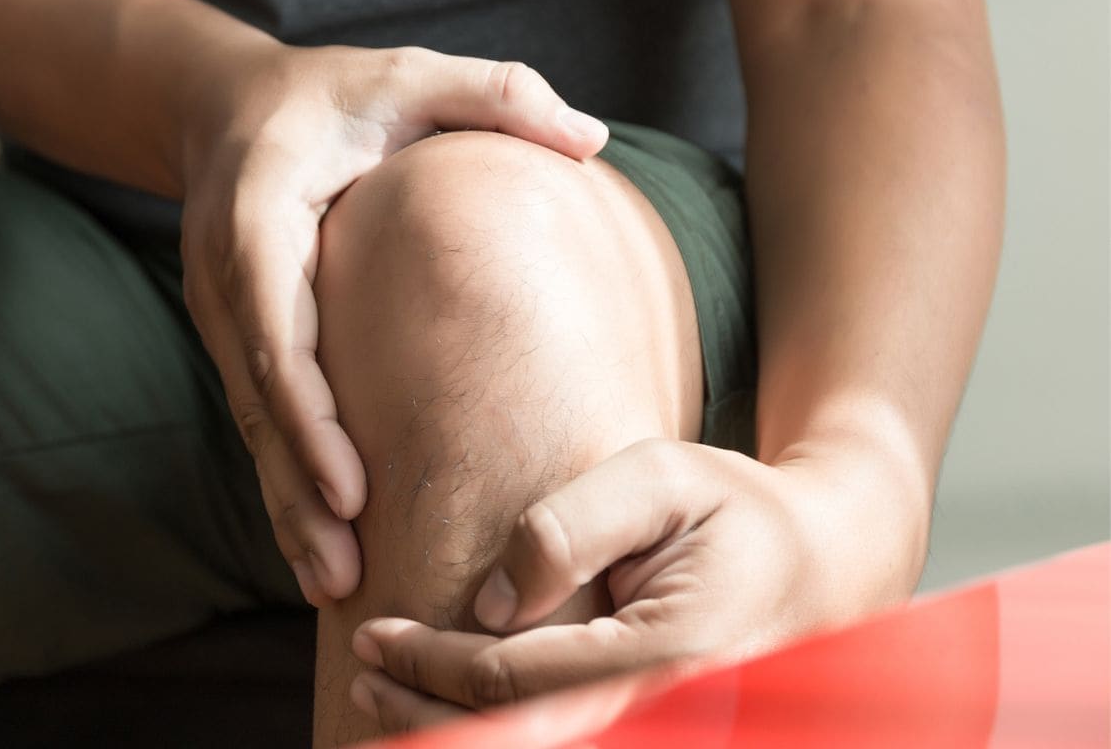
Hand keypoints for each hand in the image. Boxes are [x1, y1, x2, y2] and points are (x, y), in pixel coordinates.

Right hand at [177, 39, 609, 605]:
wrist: (227, 109)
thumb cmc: (330, 93)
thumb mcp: (405, 74)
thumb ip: (492, 93)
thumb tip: (592, 137)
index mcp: (259, 218)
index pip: (274, 329)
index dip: (308, 416)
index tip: (351, 489)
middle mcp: (229, 281)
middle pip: (259, 402)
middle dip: (299, 492)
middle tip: (345, 575)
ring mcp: (225, 318)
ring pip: (255, 426)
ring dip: (289, 508)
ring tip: (334, 586)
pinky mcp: (240, 342)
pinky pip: (264, 419)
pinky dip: (289, 482)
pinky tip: (322, 543)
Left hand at [349, 438, 925, 732]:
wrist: (834, 563)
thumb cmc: (739, 509)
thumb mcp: (659, 477)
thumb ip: (568, 527)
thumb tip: (488, 605)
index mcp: (671, 656)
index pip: (512, 680)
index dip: (429, 663)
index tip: (374, 635)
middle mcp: (679, 719)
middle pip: (520, 744)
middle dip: (426, 722)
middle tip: (364, 681)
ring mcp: (680, 736)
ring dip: (460, 743)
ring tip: (387, 714)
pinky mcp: (676, 737)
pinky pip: (579, 748)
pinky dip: (511, 740)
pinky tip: (461, 728)